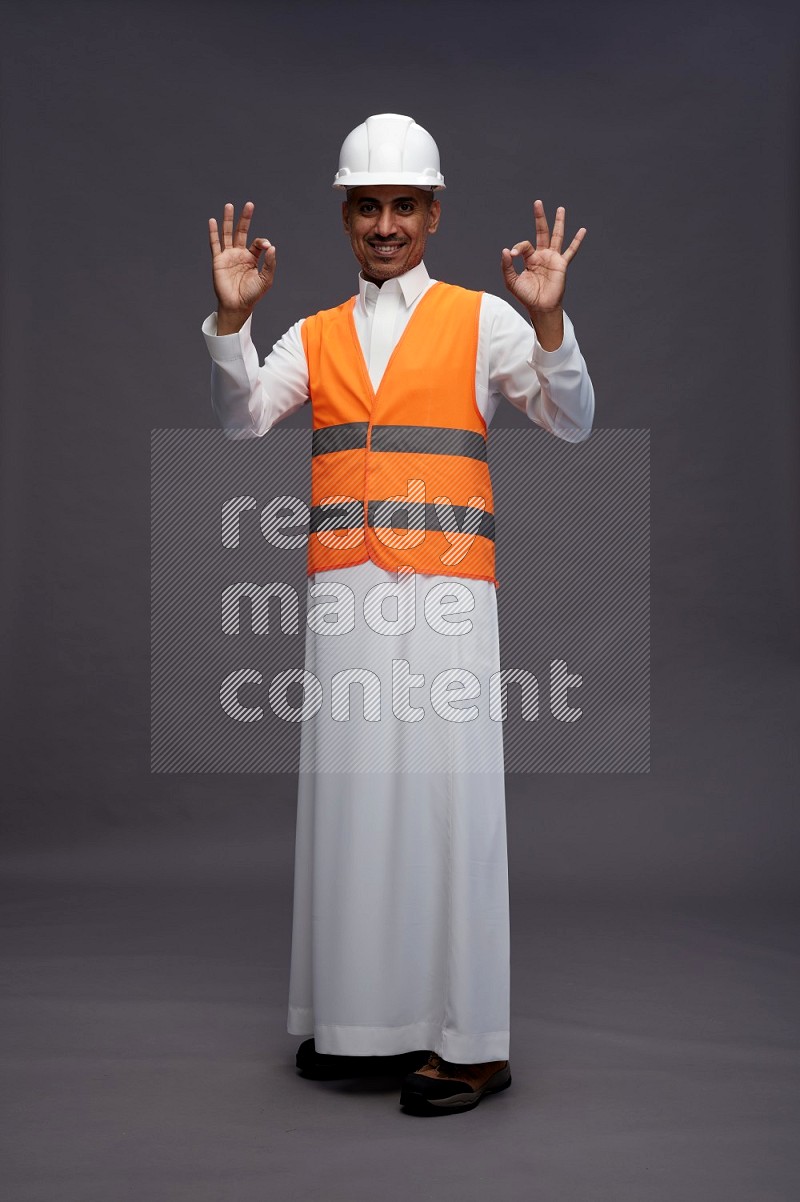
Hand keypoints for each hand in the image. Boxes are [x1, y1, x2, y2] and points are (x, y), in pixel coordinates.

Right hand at [208, 201, 275, 327]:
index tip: (267, 246)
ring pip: (228, 234)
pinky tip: (212, 221)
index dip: (262, 242)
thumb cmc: (252, 295)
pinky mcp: (218, 260)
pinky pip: (215, 244)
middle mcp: (239, 254)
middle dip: (245, 218)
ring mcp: (228, 256)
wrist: (237, 305)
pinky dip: (213, 233)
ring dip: (228, 220)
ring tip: (229, 206)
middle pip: (241, 231)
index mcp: (252, 258)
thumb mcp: (266, 279)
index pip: (257, 243)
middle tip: (249, 204)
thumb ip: (270, 263)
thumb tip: (272, 247)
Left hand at [501, 200, 585, 314]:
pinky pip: (571, 251)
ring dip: (559, 222)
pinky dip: (577, 241)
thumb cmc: (526, 296)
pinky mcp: (562, 265)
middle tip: (537, 202)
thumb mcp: (512, 281)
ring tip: (560, 209)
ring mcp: (553, 259)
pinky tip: (583, 230)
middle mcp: (542, 256)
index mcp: (529, 259)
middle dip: (539, 217)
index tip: (513, 254)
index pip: (524, 245)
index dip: (518, 247)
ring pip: (557, 236)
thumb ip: (507, 266)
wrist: (540, 307)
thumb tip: (506, 250)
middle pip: (541, 232)